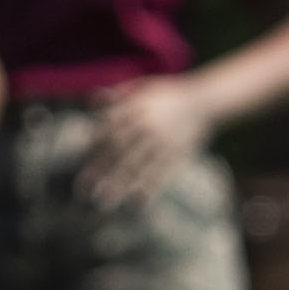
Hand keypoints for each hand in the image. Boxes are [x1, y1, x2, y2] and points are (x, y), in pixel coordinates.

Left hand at [77, 77, 206, 203]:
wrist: (206, 100)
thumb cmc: (169, 94)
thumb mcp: (143, 86)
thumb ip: (118, 95)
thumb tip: (93, 99)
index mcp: (137, 109)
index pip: (109, 128)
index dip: (95, 144)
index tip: (82, 158)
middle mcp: (148, 127)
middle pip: (119, 151)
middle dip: (99, 171)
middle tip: (82, 190)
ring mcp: (163, 143)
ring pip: (138, 166)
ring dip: (120, 185)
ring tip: (104, 202)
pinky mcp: (178, 154)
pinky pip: (162, 173)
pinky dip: (149, 188)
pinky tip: (136, 203)